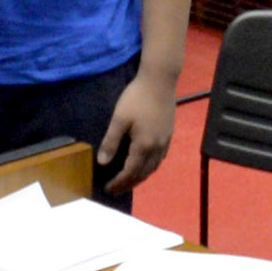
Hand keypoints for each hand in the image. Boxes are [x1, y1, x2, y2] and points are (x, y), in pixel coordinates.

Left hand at [97, 57, 183, 192]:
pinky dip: (150, 167)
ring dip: (140, 177)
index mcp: (143, 146)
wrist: (160, 80)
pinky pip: (160, 159)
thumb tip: (103, 162)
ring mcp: (165, 142)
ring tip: (129, 181)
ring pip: (153, 168)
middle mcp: (157, 148)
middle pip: (143, 174)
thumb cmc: (137, 98)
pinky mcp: (169, 134)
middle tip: (117, 190)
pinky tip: (145, 164)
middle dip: (129, 184)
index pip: (130, 172)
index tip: (108, 189)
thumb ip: (111, 142)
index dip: (119, 183)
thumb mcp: (119, 119)